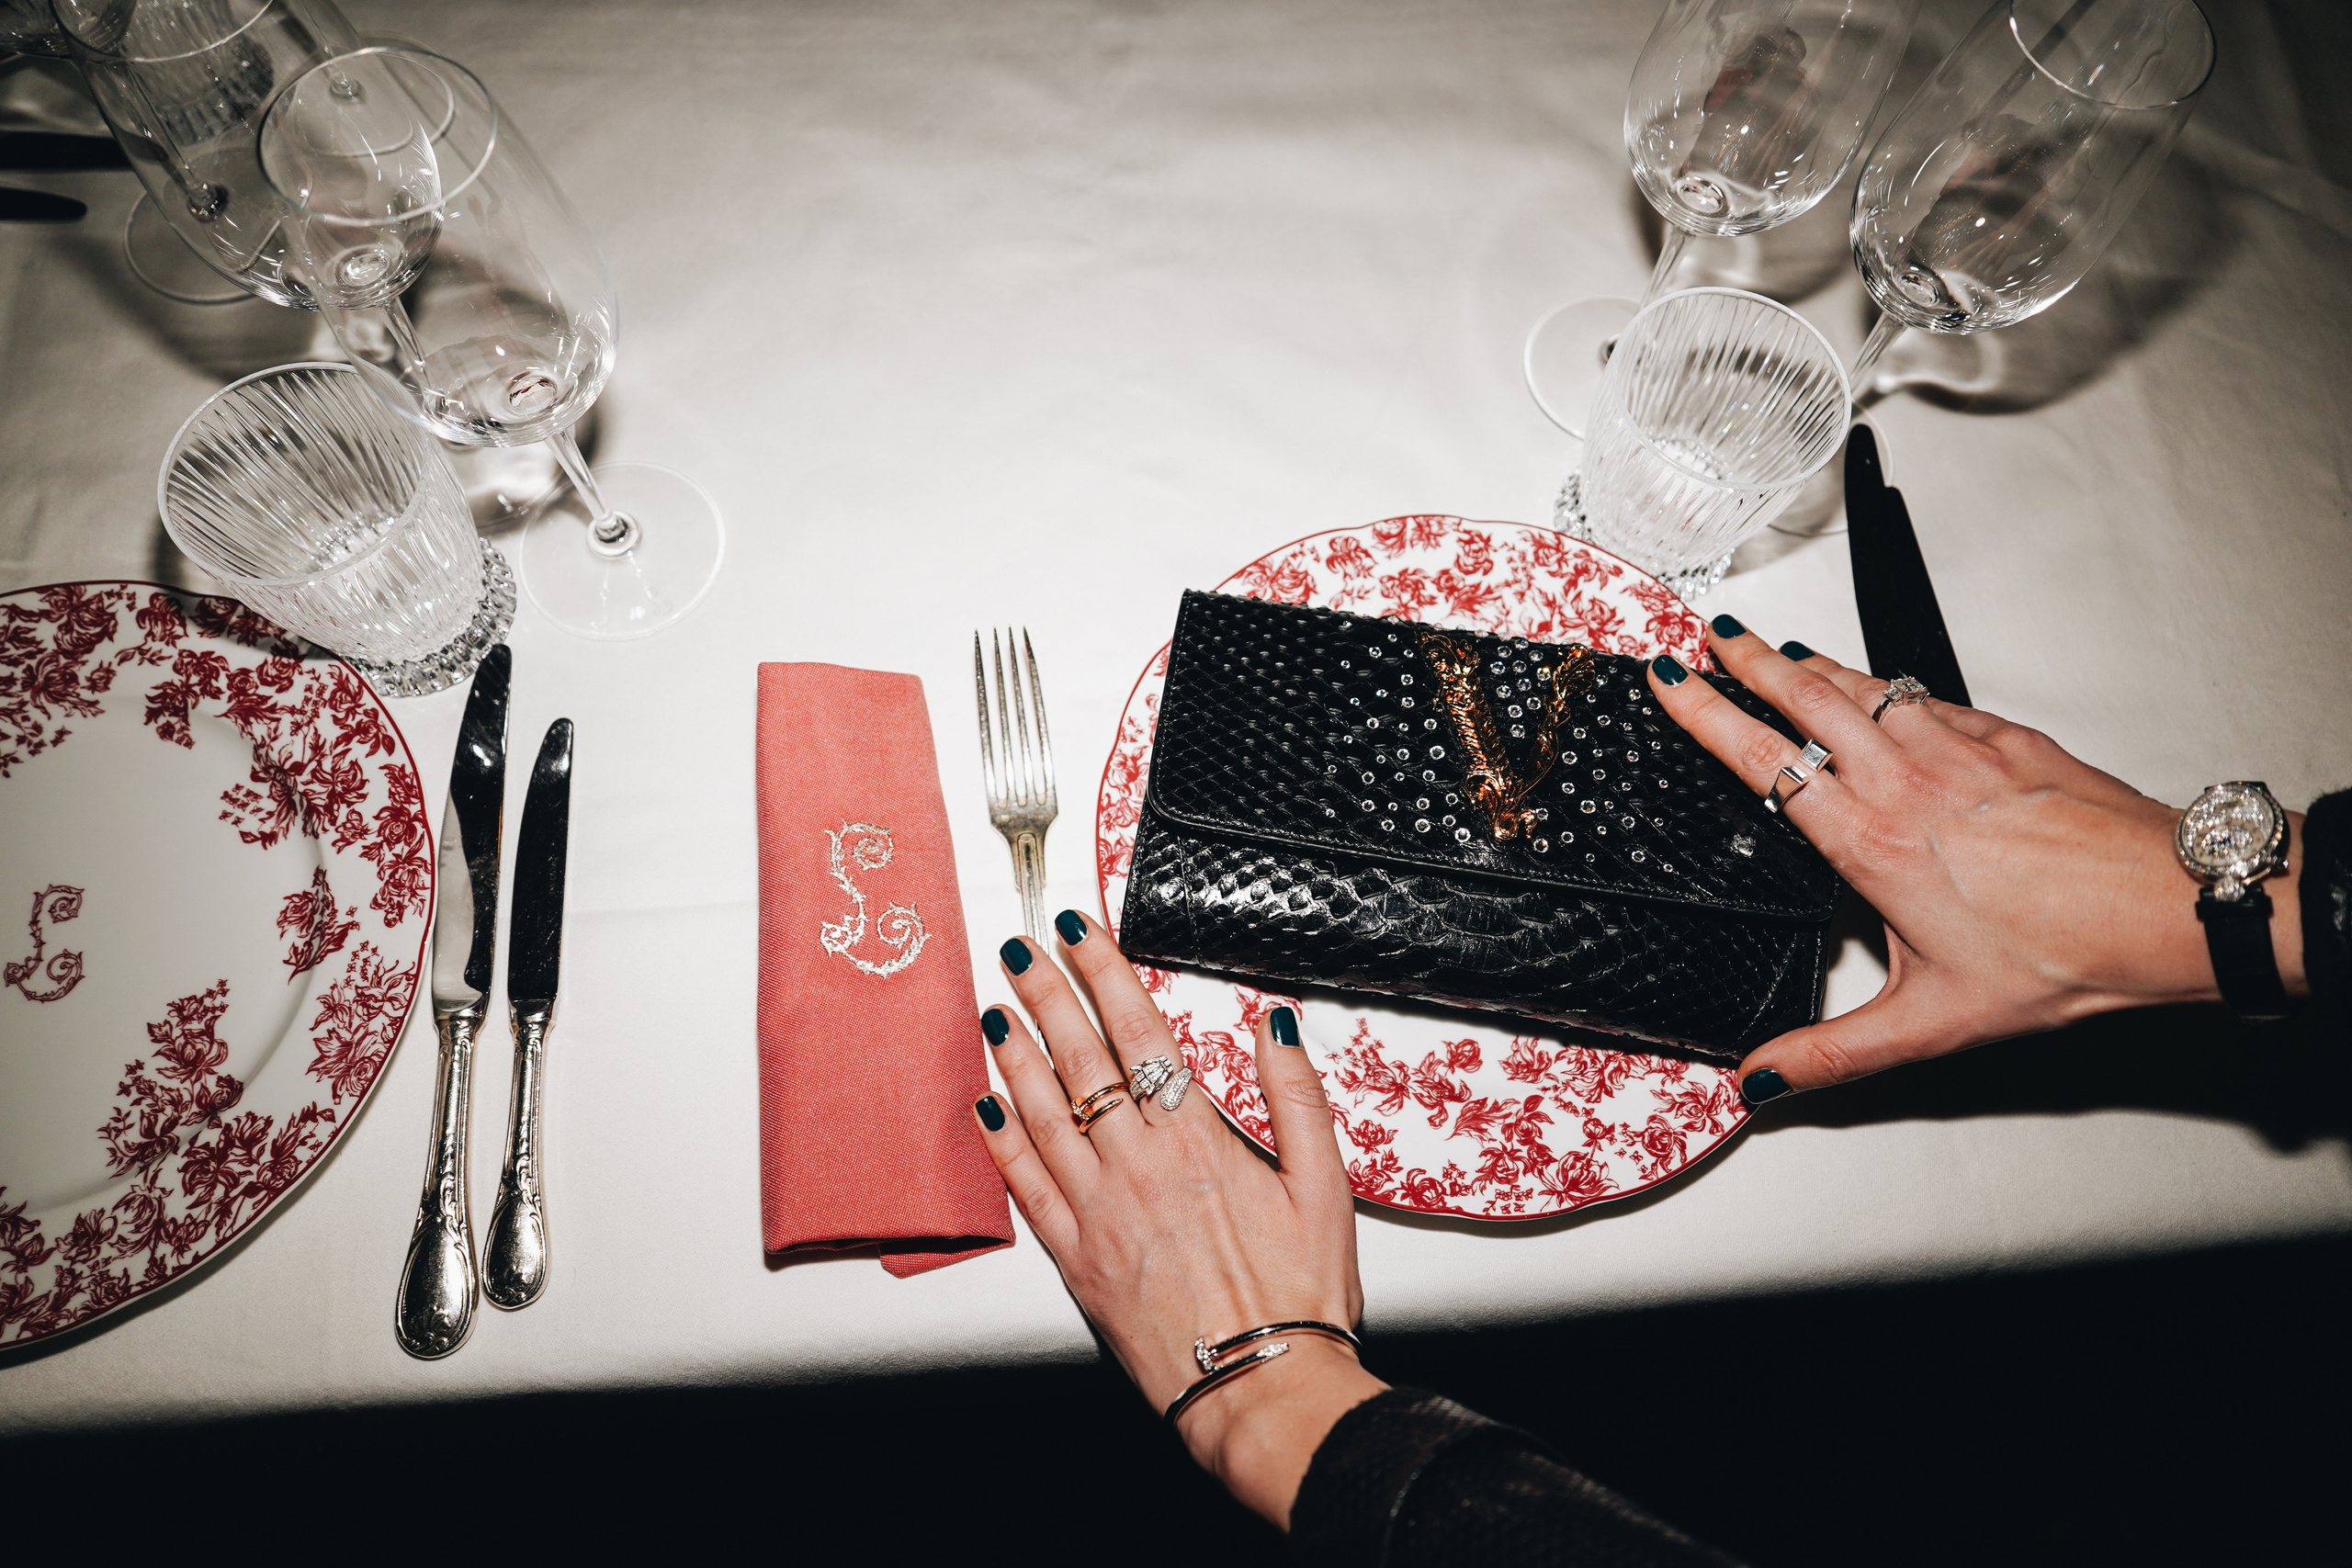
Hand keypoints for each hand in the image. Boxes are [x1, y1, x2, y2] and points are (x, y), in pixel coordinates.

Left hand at [970, 911, 1385, 1527]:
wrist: (1260, 1389)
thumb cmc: (1298, 1296)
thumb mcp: (1326, 1186)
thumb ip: (1298, 1097)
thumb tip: (1276, 1023)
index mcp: (1197, 1139)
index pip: (1137, 1030)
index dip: (1101, 970)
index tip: (1075, 929)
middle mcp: (1138, 1165)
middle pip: (1078, 1056)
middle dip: (1043, 992)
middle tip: (1015, 947)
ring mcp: (1099, 1211)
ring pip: (1040, 1112)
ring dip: (1014, 1054)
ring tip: (994, 1008)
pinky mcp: (1075, 1258)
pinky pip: (1025, 1187)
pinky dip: (1001, 1143)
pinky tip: (985, 1109)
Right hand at [1647, 617, 2305, 1099]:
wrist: (2170, 905)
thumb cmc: (2064, 956)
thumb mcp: (1932, 1022)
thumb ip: (1834, 1052)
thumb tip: (1761, 1082)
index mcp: (1869, 840)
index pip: (1761, 757)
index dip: (1704, 711)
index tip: (1668, 678)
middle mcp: (1904, 778)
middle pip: (1804, 695)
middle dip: (1747, 659)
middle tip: (1710, 634)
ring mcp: (1958, 746)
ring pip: (1863, 684)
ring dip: (1811, 662)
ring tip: (1773, 647)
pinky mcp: (2007, 736)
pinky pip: (1925, 695)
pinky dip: (1884, 683)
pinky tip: (1880, 689)